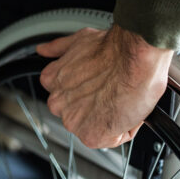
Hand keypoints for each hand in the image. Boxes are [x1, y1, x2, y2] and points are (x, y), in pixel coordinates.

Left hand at [37, 25, 172, 148]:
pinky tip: (127, 109)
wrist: (135, 60)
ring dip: (110, 117)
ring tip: (121, 97)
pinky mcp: (91, 136)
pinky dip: (124, 128)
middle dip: (97, 104)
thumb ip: (59, 48)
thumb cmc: (115, 49)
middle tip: (114, 89)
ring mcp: (73, 121)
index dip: (90, 89)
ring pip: (95, 126)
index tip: (102, 83)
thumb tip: (43, 49)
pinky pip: (111, 138)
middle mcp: (58, 103)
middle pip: (79, 112)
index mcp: (53, 81)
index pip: (67, 94)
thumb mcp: (80, 40)